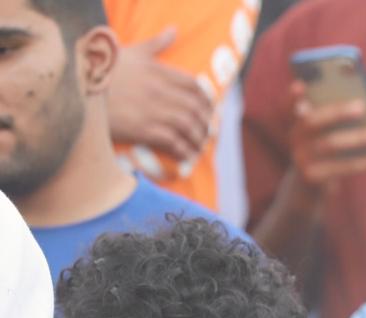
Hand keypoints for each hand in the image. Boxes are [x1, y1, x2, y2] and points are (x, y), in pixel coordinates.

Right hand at [107, 28, 213, 161]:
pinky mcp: (142, 129)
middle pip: (195, 109)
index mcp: (157, 71)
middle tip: (206, 134)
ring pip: (188, 127)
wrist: (75, 91)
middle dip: (205, 124)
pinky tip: (185, 158)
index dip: (206, 101)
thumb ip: (155, 44)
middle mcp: (158, 89)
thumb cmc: (100, 70)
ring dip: (197, 140)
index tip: (208, 112)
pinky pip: (173, 142)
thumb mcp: (129, 52)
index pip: (194, 86)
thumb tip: (174, 30)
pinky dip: (184, 152)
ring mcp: (151, 110)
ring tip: (197, 149)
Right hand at [287, 81, 365, 193]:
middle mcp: (295, 138)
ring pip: (331, 144)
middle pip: (313, 121)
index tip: (300, 85)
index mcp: (297, 122)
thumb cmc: (327, 152)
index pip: (289, 105)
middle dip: (338, 112)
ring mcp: (301, 158)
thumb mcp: (326, 135)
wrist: (313, 186)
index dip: (292, 97)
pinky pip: (343, 167)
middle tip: (362, 106)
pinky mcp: (313, 176)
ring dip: (360, 137)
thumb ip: (336, 120)